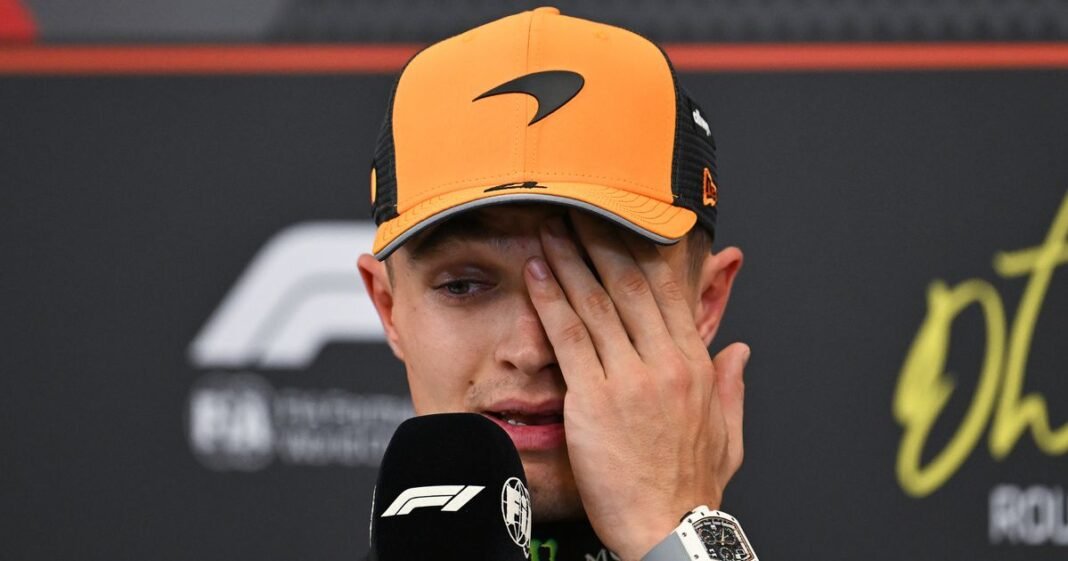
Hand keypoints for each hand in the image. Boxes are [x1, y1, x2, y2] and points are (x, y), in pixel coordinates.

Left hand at [523, 211, 747, 560]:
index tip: (625, 225)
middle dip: (601, 239)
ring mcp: (630, 378)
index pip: (669, 293)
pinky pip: (568, 336)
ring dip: (568, 258)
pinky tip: (535, 271)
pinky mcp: (594, 399)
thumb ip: (732, 387)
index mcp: (695, 365)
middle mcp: (665, 363)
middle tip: (578, 208)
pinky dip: (549, 299)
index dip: (643, 253)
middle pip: (629, 285)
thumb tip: (740, 352)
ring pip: (596, 301)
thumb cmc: (690, 488)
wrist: (668, 529)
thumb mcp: (727, 435)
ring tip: (549, 225)